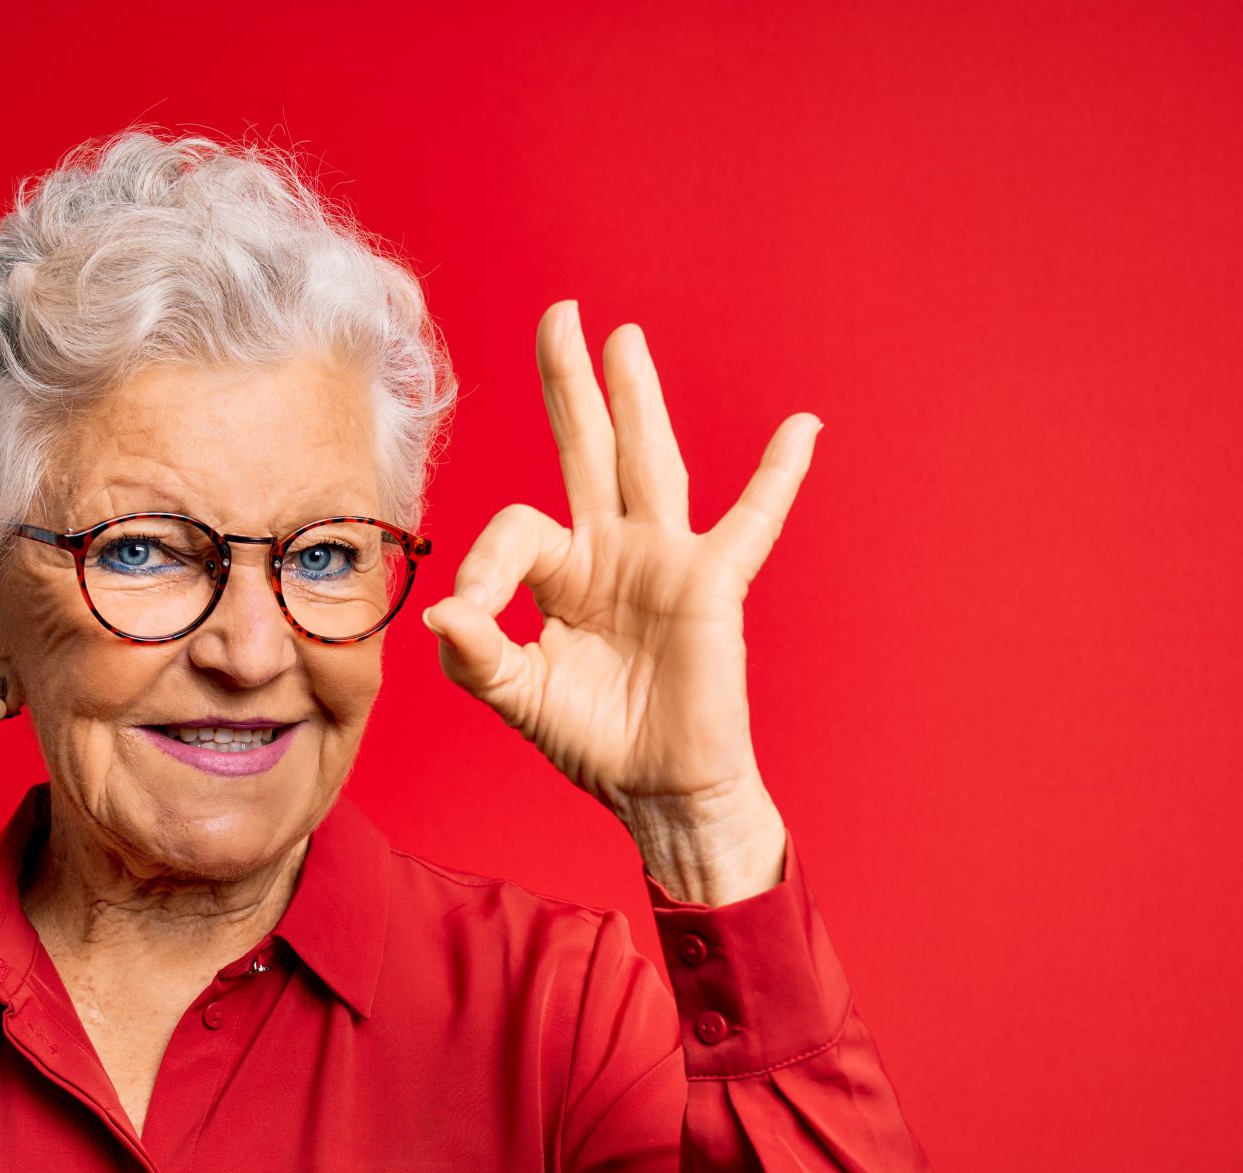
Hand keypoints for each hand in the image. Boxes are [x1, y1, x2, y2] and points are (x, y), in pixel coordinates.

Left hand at [418, 301, 818, 897]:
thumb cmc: (594, 741)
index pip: (516, 530)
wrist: (658, 789)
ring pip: (649, 462)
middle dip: (572, 384)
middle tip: (560, 314)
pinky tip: (800, 429)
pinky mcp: (711, 585)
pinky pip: (750, 523)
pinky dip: (776, 477)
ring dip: (638, 399)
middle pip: (589, 449)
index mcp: (563, 574)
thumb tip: (442, 610)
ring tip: (623, 339)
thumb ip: (476, 654)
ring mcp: (664, 560)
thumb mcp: (518, 696)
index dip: (485, 563)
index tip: (471, 613)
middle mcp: (612, 551)